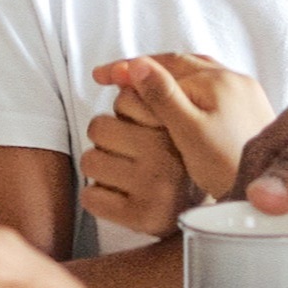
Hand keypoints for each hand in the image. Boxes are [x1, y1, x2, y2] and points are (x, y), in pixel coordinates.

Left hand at [74, 101, 191, 240]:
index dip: (125, 112)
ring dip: (100, 167)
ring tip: (123, 173)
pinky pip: (90, 197)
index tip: (141, 127)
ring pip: (89, 161)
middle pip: (99, 127)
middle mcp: (170, 156)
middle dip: (107, 139)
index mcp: (179, 126)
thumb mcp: (169, 119)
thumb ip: (145, 93)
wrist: (197, 210)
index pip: (124, 99)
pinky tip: (119, 196)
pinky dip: (97, 197)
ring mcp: (157, 188)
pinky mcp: (142, 217)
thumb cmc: (174, 157)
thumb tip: (115, 70)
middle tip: (127, 153)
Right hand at [91, 54, 270, 204]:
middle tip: (114, 77)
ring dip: (167, 75)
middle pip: (179, 63)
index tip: (101, 75)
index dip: (128, 69)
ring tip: (142, 84)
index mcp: (216, 81)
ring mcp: (244, 92)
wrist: (272, 185)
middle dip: (146, 68)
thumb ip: (163, 97)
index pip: (162, 65)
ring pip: (195, 73)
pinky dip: (186, 88)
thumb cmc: (231, 167)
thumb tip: (137, 65)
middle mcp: (233, 78)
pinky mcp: (249, 108)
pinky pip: (210, 86)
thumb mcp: (190, 133)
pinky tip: (178, 103)